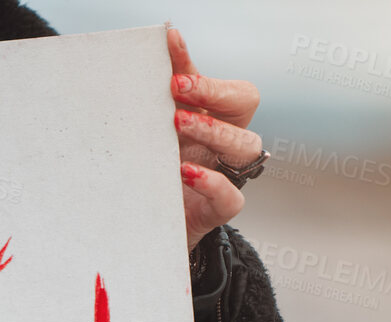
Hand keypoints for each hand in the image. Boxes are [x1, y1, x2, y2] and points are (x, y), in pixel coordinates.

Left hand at [168, 28, 261, 249]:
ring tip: (177, 124)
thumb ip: (168, 84)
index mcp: (217, 117)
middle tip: (176, 89)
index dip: (210, 79)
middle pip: (245, 106)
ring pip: (246, 147)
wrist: (144, 216)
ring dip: (213, 130)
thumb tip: (166, 35)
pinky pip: (232, 197)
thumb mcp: (160, 123)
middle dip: (213, 94)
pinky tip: (185, 172)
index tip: (176, 74)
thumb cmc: (156, 163)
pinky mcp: (218, 209)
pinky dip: (211, 182)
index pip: (234, 90)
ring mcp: (228, 174)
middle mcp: (227, 142)